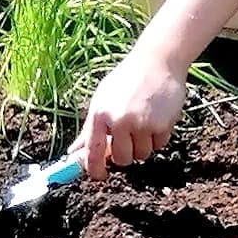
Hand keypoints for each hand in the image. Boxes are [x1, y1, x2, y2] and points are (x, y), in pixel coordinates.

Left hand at [76, 44, 188, 177]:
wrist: (157, 62)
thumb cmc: (127, 81)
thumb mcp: (102, 100)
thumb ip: (90, 129)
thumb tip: (74, 154)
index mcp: (100, 114)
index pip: (93, 151)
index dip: (94, 169)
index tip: (99, 176)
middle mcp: (119, 120)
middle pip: (122, 159)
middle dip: (125, 154)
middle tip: (128, 139)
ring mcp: (142, 123)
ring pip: (142, 154)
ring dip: (143, 146)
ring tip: (143, 123)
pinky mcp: (162, 124)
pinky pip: (159, 145)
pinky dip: (158, 137)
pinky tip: (156, 118)